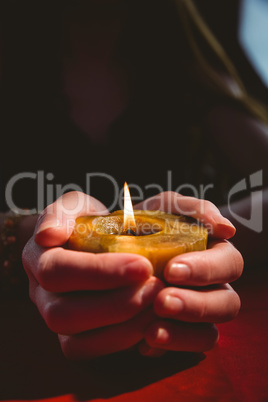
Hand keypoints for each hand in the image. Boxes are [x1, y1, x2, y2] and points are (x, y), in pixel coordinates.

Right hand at [22, 191, 163, 359]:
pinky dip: (121, 341)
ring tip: (158, 304)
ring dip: (122, 327)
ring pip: (75, 340)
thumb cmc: (86, 221)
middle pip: (63, 313)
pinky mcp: (71, 338)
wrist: (92, 241)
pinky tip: (150, 321)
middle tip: (156, 287)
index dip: (100, 271)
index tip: (143, 264)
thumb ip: (61, 213)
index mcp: (37, 258)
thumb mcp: (76, 206)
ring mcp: (54, 319)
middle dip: (115, 304)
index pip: (58, 270)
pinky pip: (88, 351)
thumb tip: (47, 235)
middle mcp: (40, 294)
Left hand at [135, 192, 242, 356]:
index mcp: (214, 255)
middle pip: (227, 304)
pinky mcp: (179, 333)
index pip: (229, 264)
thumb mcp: (164, 207)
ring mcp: (198, 314)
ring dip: (184, 333)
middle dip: (196, 305)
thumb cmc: (147, 224)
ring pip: (211, 334)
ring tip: (151, 330)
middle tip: (161, 301)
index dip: (206, 269)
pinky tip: (142, 342)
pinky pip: (183, 350)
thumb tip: (227, 229)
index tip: (172, 269)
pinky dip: (166, 347)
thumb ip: (194, 209)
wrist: (114, 245)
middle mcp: (213, 287)